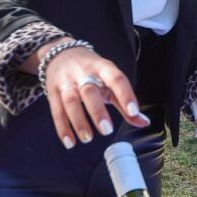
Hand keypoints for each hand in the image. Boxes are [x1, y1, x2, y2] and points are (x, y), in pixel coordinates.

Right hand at [35, 41, 149, 148]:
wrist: (60, 54)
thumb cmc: (91, 71)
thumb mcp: (109, 80)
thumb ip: (124, 102)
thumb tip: (144, 122)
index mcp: (102, 67)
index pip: (116, 78)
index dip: (125, 94)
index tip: (133, 111)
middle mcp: (83, 72)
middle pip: (89, 91)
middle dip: (98, 111)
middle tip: (107, 130)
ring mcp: (66, 81)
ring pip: (70, 101)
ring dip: (79, 122)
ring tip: (88, 138)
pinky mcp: (52, 92)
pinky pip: (56, 111)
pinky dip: (63, 128)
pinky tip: (70, 142)